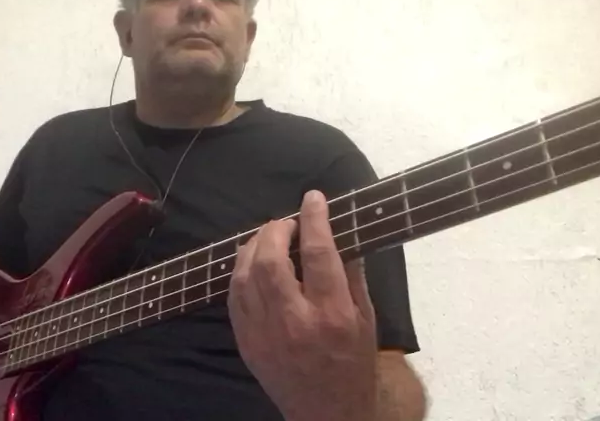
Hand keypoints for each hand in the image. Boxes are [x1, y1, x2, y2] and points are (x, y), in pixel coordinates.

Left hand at [228, 190, 378, 420]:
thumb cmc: (353, 364)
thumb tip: (339, 235)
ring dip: (253, 247)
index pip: (319, 254)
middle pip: (271, 261)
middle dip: (275, 231)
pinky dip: (240, 272)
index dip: (314, 219)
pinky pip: (233, 296)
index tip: (313, 198)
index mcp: (332, 315)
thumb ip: (352, 275)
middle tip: (286, 223)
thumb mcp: (366, 319)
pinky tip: (251, 263)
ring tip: (267, 238)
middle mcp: (295, 321)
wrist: (326, 414)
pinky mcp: (246, 342)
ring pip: (244, 276)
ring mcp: (265, 333)